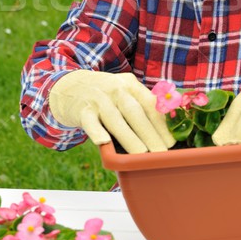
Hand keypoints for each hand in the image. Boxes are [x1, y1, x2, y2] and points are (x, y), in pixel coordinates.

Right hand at [49, 70, 175, 153]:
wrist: (68, 86)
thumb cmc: (104, 96)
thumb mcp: (123, 92)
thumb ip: (140, 105)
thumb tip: (164, 132)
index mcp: (130, 84)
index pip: (149, 103)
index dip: (161, 123)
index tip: (172, 142)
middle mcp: (115, 88)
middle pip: (135, 112)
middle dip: (150, 134)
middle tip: (162, 153)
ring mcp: (97, 98)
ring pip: (115, 119)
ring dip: (129, 138)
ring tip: (141, 155)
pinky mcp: (81, 109)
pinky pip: (90, 121)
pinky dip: (96, 131)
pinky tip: (103, 142)